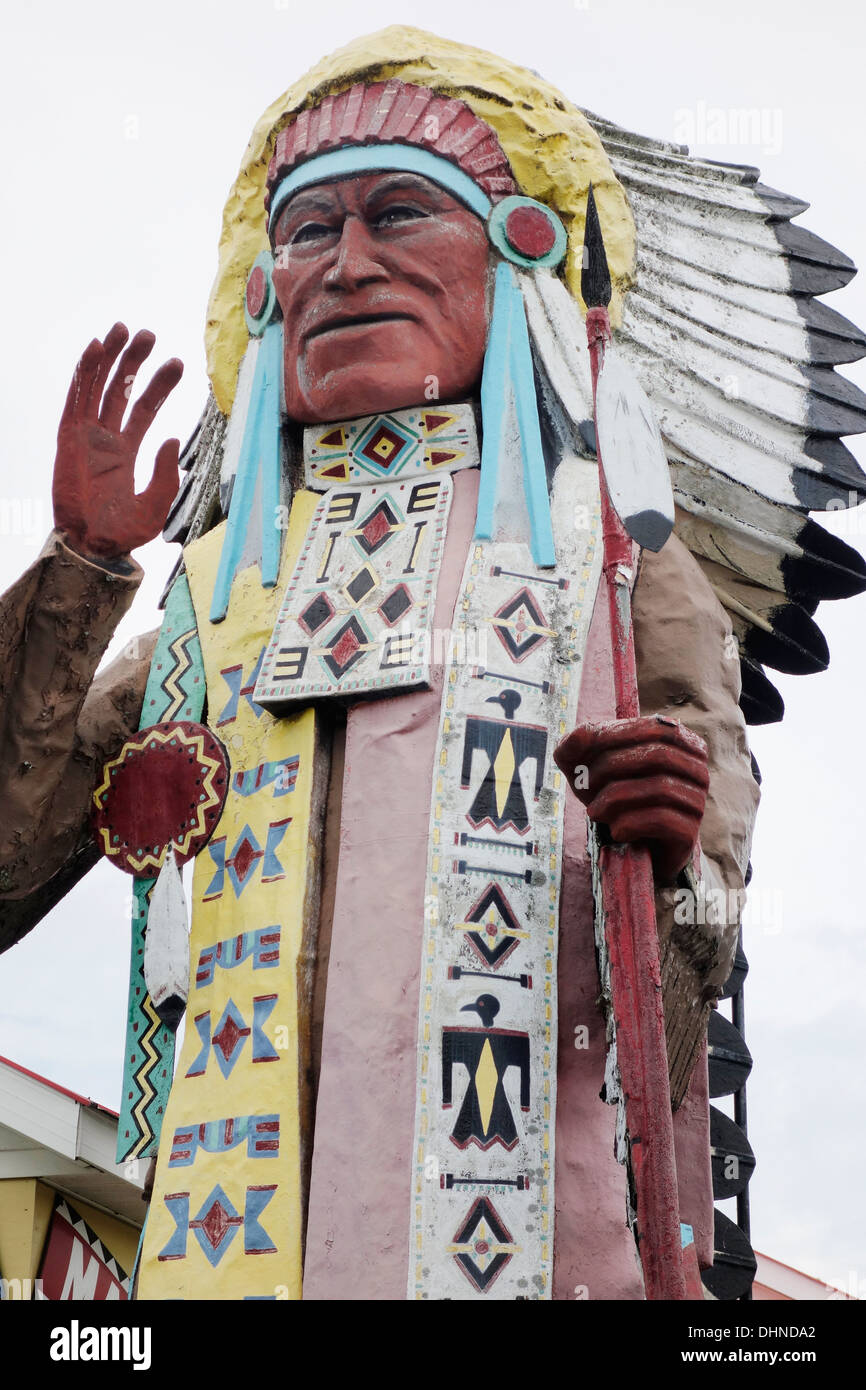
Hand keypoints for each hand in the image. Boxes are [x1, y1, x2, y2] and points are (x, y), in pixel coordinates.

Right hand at [53, 323, 182, 559]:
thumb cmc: (123, 533)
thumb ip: (166, 473)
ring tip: (126, 330)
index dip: (160, 385)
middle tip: (151, 335)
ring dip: (111, 357)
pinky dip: (85, 371)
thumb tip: (172, 437)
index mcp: (126, 451)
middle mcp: (105, 438)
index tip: (178, 363)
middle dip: (135, 361)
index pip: (144, 409)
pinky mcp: (69, 437)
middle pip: (122, 389)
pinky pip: (77, 397)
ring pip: (98, 386)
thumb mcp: (157, 504)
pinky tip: (97, 347)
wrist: (93, 546)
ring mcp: (86, 435)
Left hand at [553, 716, 708, 883]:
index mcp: (680, 741)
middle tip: (583, 786)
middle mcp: (697, 769)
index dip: (611, 738)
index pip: (652, 728)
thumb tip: (579, 734)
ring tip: (594, 811)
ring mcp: (697, 801)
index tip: (580, 758)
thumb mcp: (587, 766)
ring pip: (660, 788)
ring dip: (616, 799)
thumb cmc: (612, 794)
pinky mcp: (689, 832)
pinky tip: (615, 830)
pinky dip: (630, 823)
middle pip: (657, 756)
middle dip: (610, 768)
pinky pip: (662, 819)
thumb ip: (575, 746)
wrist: (632, 845)